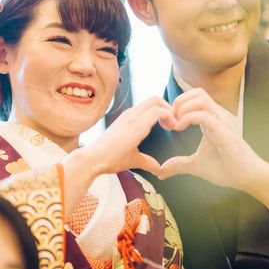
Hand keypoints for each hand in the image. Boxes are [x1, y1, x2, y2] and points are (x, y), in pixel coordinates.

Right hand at [61, 97, 176, 215]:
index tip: (169, 127)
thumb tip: (158, 169)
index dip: (163, 112)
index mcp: (130, 119)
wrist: (94, 159)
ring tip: (173, 127)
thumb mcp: (133, 159)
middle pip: (155, 99)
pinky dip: (169, 116)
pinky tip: (171, 129)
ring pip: (157, 100)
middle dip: (169, 108)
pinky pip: (159, 111)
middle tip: (174, 124)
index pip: (150, 105)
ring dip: (170, 111)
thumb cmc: (109, 159)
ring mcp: (133, 116)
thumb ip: (147, 162)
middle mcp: (131, 113)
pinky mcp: (136, 123)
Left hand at [158, 89, 268, 226]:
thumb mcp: (196, 165)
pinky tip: (180, 128)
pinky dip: (188, 118)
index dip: (178, 106)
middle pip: (198, 92)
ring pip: (201, 97)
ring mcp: (221, 122)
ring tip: (175, 124)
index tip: (168, 124)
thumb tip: (161, 171)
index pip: (195, 98)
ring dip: (183, 107)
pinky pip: (204, 115)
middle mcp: (217, 117)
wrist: (248, 177)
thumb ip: (179, 164)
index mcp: (211, 120)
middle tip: (170, 121)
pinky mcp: (224, 131)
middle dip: (179, 101)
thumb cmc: (227, 169)